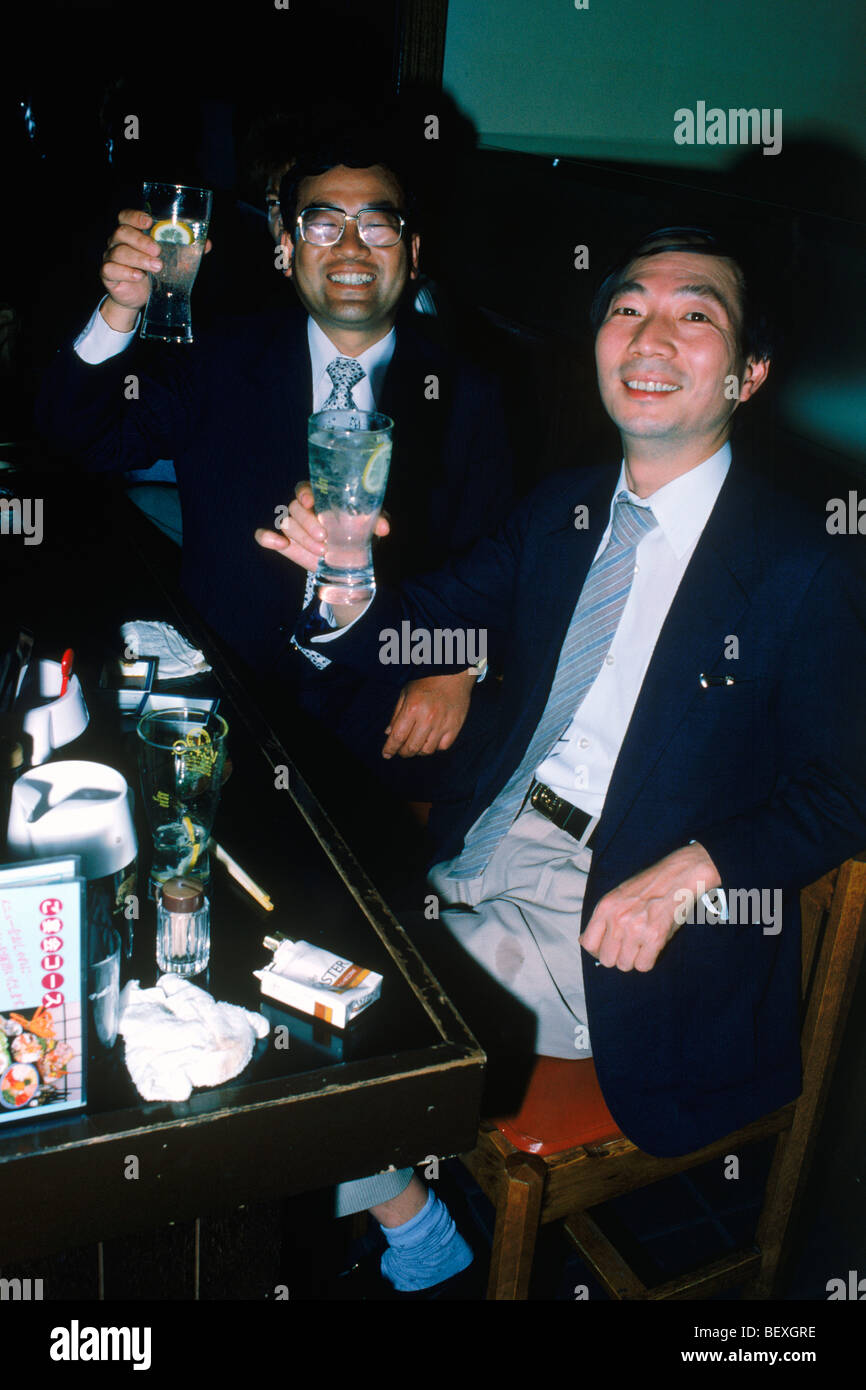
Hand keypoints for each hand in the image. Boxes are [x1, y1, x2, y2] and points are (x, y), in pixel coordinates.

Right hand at [99, 209, 212, 330]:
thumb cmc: (154, 273)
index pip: (126, 216)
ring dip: (139, 258)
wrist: (139, 298)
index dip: (135, 216)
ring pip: (119, 252)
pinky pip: (110, 269)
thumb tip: (207, 244)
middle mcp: (118, 242)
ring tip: (157, 267)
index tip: (149, 221)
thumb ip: (186, 251)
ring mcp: (110, 257)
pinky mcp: (108, 275)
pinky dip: (126, 272)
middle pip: (122, 232)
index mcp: (131, 232)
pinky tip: (139, 276)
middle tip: (158, 251)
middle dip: (141, 240)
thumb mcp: (171, 261)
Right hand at [255, 480, 390, 570]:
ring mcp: (293, 526)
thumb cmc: (358, 534)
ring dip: (302, 537)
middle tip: (325, 538)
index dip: (305, 493)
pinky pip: (265, 536)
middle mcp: (304, 510)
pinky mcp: (284, 542)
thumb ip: (376, 521)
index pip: (305, 488)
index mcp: (320, 498)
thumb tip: (384, 528)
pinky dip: (267, 538)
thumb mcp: (370, 526)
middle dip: (308, 524)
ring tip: (323, 551)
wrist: (349, 561)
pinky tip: (278, 544)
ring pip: (286, 524)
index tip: (311, 503)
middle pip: (294, 508)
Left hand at [382, 670, 477, 758]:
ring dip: (418, 751)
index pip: (397, 737)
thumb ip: (396, 715)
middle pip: (411, 747)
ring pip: (426, 750)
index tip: (386, 754)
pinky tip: (430, 739)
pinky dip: (434, 746)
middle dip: (403, 752)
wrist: (454, 675)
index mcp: (412, 708)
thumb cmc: (427, 683)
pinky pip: (442, 747)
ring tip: (416, 744)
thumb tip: (388, 734)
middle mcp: (427, 718)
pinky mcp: (455, 727)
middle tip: (401, 750)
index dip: (390, 749)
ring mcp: (442, 723)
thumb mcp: (406, 693)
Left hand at [579, 842, 719, 972]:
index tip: (608, 948)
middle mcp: (617, 920)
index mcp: (605, 907)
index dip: (597, 950)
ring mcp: (635, 930)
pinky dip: (647, 961)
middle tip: (629, 947)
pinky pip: (643, 966)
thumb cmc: (648, 887)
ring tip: (642, 944)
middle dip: (617, 957)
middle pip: (606, 959)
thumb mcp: (617, 896)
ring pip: (624, 965)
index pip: (587, 943)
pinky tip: (652, 947)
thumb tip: (585, 941)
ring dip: (633, 959)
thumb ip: (602, 918)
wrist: (677, 876)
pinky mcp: (654, 938)